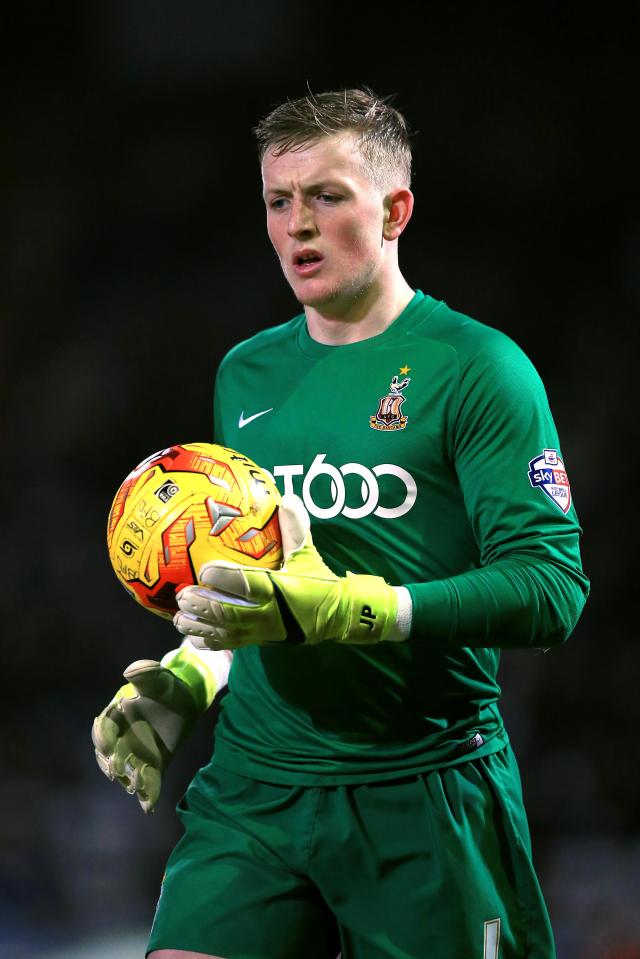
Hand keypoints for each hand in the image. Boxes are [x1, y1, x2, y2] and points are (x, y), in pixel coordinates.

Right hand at [91, 646, 220, 812]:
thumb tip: (130, 671)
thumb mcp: (158, 677)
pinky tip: (150, 806)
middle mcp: (122, 736)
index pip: (103, 728)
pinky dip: (148, 793)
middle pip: (110, 754)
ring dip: (130, 780)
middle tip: (120, 772)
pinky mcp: (154, 763)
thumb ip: (145, 673)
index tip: (108, 747)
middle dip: (114, 764)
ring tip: (137, 787)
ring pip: (128, 770)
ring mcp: (136, 752)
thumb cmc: (167, 686)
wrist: (186, 698)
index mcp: (116, 715)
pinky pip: (148, 780)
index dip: (103, 737)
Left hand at [174, 493, 398, 649]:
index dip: (224, 579)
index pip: (248, 585)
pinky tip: (191, 635)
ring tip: (180, 617)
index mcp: (280, 589)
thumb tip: (288, 499)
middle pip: (229, 613)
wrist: (336, 617)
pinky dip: (209, 641)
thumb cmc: (320, 583)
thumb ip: (295, 529)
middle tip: (183, 595)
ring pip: (225, 633)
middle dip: (204, 605)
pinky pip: (230, 645)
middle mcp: (269, 613)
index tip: (205, 570)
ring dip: (200, 625)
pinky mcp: (259, 641)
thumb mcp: (308, 555)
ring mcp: (262, 631)